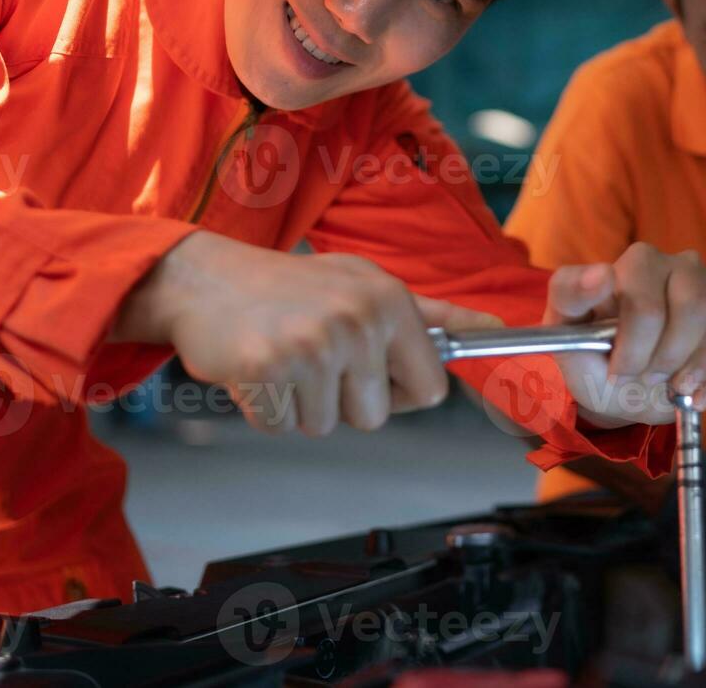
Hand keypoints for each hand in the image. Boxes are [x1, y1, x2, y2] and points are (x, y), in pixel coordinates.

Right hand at [110, 232, 501, 436]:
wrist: (208, 279)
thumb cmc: (296, 286)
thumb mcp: (370, 284)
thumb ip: (434, 317)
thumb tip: (498, 330)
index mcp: (391, 301)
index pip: (430, 390)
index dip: (399, 393)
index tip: (372, 373)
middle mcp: (357, 320)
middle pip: (374, 417)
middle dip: (343, 401)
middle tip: (315, 357)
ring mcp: (311, 346)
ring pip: (326, 426)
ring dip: (302, 404)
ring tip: (285, 357)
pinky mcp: (267, 369)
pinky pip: (282, 425)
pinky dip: (266, 408)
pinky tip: (258, 367)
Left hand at [541, 243, 705, 426]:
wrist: (625, 386)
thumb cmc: (595, 356)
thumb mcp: (566, 335)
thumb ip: (570, 297)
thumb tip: (601, 274)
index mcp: (633, 264)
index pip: (643, 288)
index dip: (634, 341)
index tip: (617, 371)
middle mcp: (674, 263)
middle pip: (692, 305)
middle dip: (668, 357)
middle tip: (645, 379)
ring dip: (701, 364)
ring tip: (676, 388)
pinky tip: (699, 394)